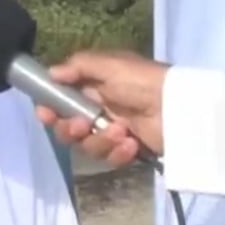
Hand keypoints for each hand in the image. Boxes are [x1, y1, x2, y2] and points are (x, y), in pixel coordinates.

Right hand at [35, 50, 168, 167]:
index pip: (60, 101)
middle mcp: (98, 109)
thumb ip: (79, 67)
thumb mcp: (110, 65)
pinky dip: (118, 153)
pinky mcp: (127, 150)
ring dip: (100, 141)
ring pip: (87, 147)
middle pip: (68, 129)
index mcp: (92, 87)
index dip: (50, 109)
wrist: (179, 107)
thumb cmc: (142, 81)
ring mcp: (112, 132)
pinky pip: (110, 159)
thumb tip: (51, 72)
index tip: (46, 114)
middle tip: (82, 126)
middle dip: (70, 130)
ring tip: (121, 131)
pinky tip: (132, 144)